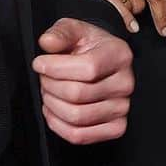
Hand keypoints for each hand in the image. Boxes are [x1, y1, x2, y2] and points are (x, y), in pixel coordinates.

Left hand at [33, 18, 133, 144]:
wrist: (102, 61)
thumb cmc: (88, 46)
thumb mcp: (74, 29)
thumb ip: (60, 33)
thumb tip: (47, 43)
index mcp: (119, 55)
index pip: (88, 68)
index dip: (56, 68)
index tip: (39, 63)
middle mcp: (126, 83)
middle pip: (78, 94)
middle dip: (50, 86)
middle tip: (43, 78)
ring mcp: (123, 108)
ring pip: (77, 116)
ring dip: (52, 105)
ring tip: (48, 92)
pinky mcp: (116, 127)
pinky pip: (80, 135)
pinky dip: (58, 125)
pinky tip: (53, 110)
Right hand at [46, 0, 165, 36]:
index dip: (164, 12)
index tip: (165, 28)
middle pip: (141, 1)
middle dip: (138, 13)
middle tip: (129, 15)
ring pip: (127, 5)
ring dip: (125, 15)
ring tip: (115, 12)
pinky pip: (111, 4)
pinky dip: (119, 18)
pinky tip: (122, 24)